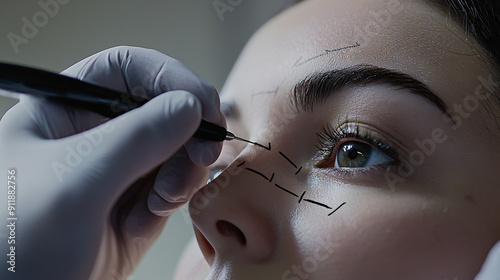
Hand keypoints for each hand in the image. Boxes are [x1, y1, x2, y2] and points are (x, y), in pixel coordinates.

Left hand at [0, 46, 222, 279]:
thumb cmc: (16, 245)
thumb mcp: (74, 184)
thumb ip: (136, 140)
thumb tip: (191, 107)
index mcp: (66, 110)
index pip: (126, 69)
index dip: (170, 77)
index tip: (202, 105)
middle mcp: (96, 135)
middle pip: (163, 109)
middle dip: (187, 134)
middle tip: (202, 156)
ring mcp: (119, 170)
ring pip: (177, 149)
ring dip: (181, 174)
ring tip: (160, 204)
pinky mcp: (136, 203)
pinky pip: (174, 186)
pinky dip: (170, 202)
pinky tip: (141, 223)